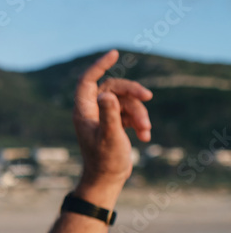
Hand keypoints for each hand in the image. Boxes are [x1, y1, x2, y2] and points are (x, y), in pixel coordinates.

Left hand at [72, 49, 152, 203]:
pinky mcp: (114, 123)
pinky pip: (130, 113)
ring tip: (146, 130)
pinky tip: (145, 137)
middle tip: (148, 98)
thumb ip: (109, 115)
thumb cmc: (105, 160)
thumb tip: (106, 95)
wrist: (107, 179)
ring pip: (125, 101)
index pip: (88, 81)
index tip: (114, 53)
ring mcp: (103, 116)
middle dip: (132, 92)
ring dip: (140, 114)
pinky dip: (140, 122)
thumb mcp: (110, 136)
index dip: (99, 65)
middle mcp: (91, 110)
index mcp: (83, 110)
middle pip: (113, 88)